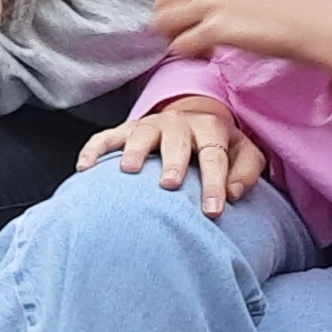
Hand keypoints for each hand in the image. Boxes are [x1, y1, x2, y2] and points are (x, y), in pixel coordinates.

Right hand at [85, 91, 270, 213]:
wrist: (193, 120)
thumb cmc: (219, 147)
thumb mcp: (244, 153)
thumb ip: (246, 172)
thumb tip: (233, 194)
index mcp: (210, 128)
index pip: (213, 156)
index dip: (215, 183)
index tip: (213, 212)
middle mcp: (178, 122)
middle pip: (176, 141)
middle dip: (173, 162)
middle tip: (169, 184)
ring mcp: (149, 124)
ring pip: (140, 132)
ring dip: (134, 150)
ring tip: (129, 170)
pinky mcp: (125, 129)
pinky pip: (105, 137)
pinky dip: (94, 150)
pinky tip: (85, 167)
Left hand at [150, 0, 331, 89]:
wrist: (311, 24)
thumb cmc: (279, 6)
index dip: (179, 8)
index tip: (199, 21)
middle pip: (161, 6)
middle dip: (173, 25)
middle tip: (196, 37)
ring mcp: (210, 2)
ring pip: (163, 25)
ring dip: (178, 40)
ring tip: (202, 47)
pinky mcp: (216, 28)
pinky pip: (180, 45)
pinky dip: (191, 54)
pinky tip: (211, 54)